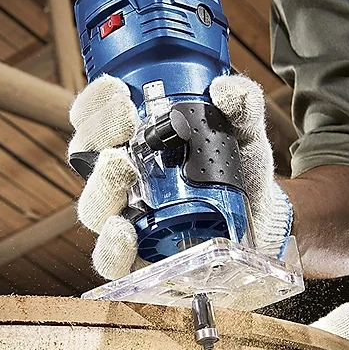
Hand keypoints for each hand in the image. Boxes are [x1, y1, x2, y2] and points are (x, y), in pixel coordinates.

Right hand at [67, 74, 291, 279]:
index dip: (96, 103)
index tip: (120, 92)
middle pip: (85, 157)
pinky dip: (111, 247)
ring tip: (121, 167)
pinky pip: (110, 259)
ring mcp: (127, 219)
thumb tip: (225, 90)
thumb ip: (242, 107)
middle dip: (97, 135)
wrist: (262, 224)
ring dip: (101, 185)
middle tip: (127, 122)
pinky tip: (124, 232)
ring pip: (92, 207)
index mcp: (136, 143)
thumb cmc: (241, 174)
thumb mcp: (244, 135)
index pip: (96, 118)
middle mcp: (123, 180)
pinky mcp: (138, 259)